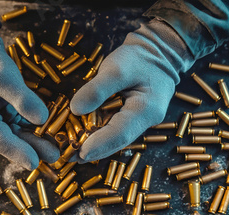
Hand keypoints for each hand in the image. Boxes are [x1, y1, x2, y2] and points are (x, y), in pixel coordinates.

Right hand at [0, 31, 59, 169]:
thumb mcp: (4, 76)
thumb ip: (21, 98)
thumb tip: (42, 119)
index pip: (0, 140)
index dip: (18, 153)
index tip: (34, 163)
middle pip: (11, 141)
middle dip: (33, 149)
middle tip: (55, 156)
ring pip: (19, 135)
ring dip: (37, 142)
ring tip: (57, 148)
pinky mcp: (7, 113)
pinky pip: (23, 125)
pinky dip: (36, 129)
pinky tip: (52, 133)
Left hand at [70, 20, 193, 161]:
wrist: (158, 52)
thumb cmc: (139, 58)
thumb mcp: (116, 68)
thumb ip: (97, 89)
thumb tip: (75, 109)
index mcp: (146, 110)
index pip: (120, 133)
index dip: (99, 144)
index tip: (80, 152)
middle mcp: (145, 121)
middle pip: (117, 142)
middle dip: (94, 151)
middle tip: (70, 158)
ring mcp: (139, 120)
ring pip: (116, 138)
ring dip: (95, 146)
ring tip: (73, 153)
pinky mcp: (131, 117)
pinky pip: (115, 130)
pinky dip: (100, 135)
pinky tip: (83, 138)